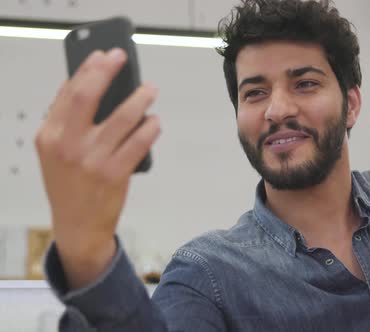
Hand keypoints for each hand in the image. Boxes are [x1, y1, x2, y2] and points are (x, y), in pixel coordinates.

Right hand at [35, 48, 160, 287]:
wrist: (77, 227)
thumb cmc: (70, 185)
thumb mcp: (56, 153)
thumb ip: (68, 123)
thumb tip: (93, 86)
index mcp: (49, 136)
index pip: (67, 93)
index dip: (87, 69)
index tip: (102, 55)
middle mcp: (67, 145)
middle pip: (88, 96)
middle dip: (107, 71)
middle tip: (123, 58)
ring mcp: (91, 160)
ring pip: (122, 118)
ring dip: (140, 99)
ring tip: (150, 90)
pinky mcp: (114, 174)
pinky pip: (138, 143)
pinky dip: (150, 128)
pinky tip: (155, 121)